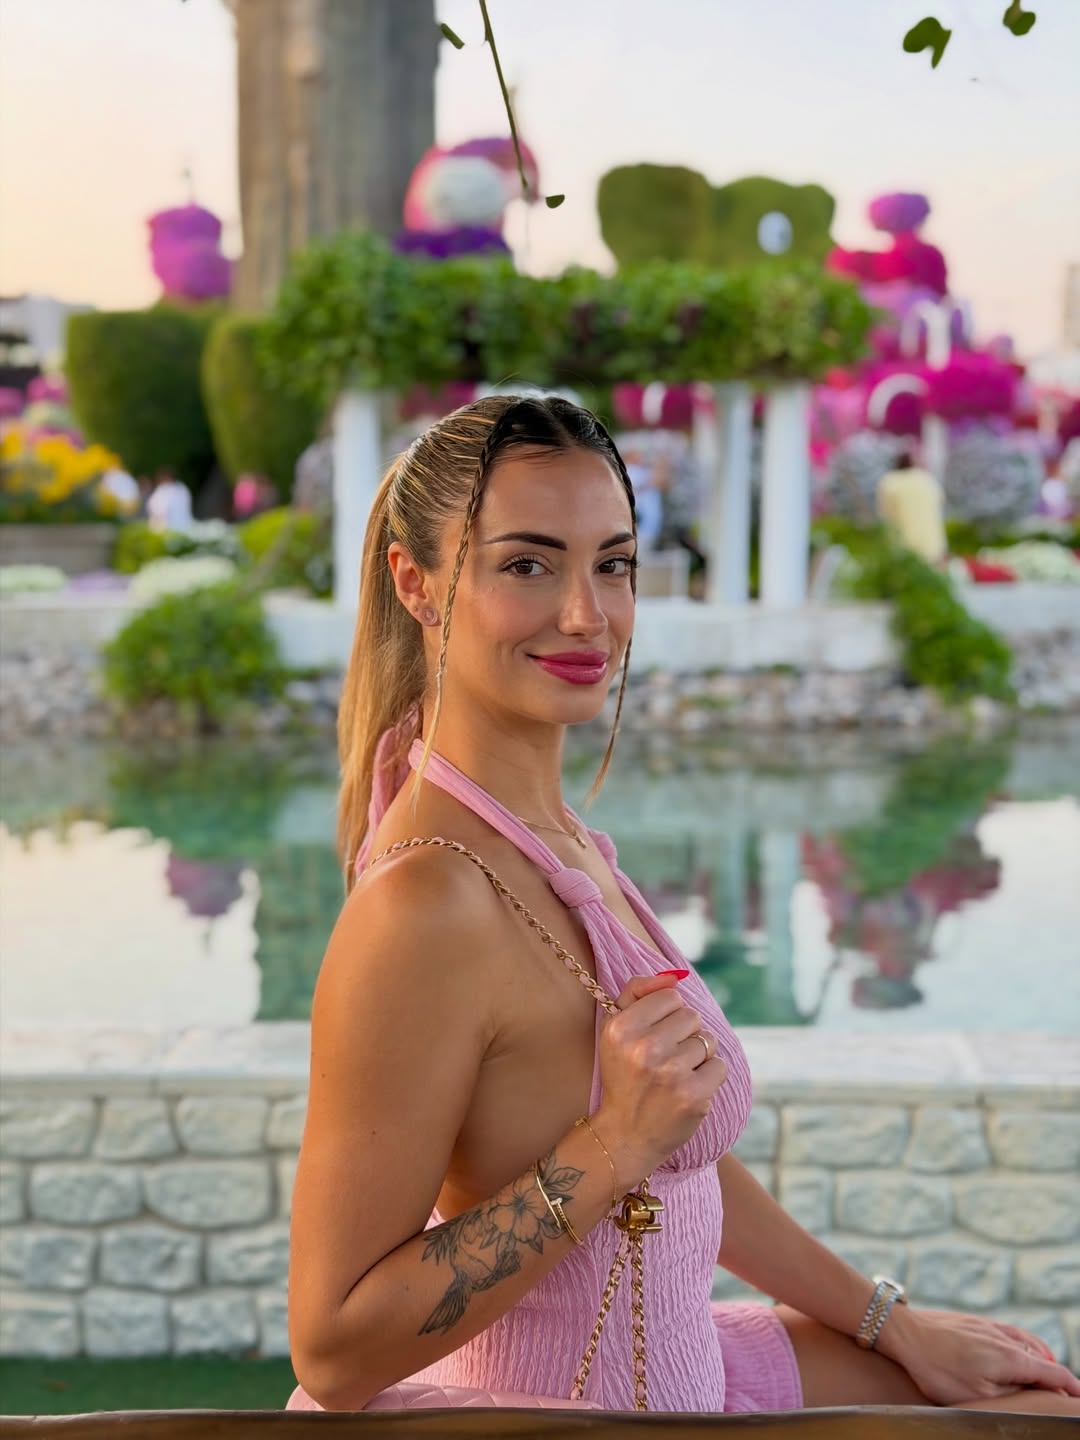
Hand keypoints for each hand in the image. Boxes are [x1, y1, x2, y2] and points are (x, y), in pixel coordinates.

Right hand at [593, 974, 727, 1191]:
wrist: (625, 1135)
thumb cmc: (624, 1076)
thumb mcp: (616, 1030)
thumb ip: (637, 992)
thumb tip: (673, 976)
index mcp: (622, 1028)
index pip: (670, 997)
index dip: (667, 1015)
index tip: (655, 1035)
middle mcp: (645, 1048)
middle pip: (692, 1016)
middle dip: (684, 1034)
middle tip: (665, 1058)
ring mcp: (671, 1073)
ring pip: (707, 1040)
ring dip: (697, 1056)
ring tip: (676, 1075)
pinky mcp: (694, 1096)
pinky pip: (720, 1065)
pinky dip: (710, 1075)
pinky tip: (689, 1087)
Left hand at [877, 1304, 1079, 1404]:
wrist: (906, 1333)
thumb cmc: (939, 1370)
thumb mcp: (979, 1395)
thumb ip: (1013, 1393)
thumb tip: (1037, 1392)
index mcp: (1013, 1359)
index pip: (1055, 1375)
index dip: (1071, 1389)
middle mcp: (1008, 1339)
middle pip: (1045, 1361)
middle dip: (1058, 1378)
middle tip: (1068, 1394)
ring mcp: (992, 1327)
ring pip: (1029, 1344)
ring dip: (1043, 1361)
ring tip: (1051, 1375)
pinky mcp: (977, 1322)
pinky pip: (1012, 1334)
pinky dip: (1026, 1345)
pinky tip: (1021, 1350)